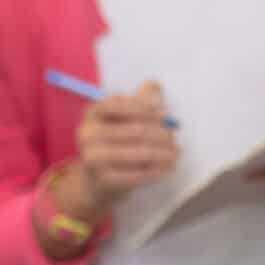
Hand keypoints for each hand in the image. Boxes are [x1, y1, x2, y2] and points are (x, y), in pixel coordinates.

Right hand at [67, 81, 178, 218]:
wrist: (98, 179)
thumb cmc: (116, 141)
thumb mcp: (125, 117)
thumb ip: (140, 99)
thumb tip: (154, 85)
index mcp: (93, 113)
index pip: (119, 104)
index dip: (144, 107)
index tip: (166, 113)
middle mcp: (88, 133)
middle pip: (135, 130)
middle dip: (162, 135)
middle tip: (176, 139)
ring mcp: (92, 157)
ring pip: (139, 153)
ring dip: (164, 154)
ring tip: (176, 154)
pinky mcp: (103, 179)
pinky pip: (137, 174)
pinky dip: (156, 171)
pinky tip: (167, 169)